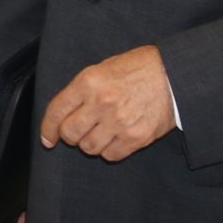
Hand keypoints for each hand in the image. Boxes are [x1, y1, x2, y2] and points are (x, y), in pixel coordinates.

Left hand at [40, 44, 175, 161]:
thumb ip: (83, 89)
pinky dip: (109, 151)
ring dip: (90, 144)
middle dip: (70, 136)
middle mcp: (101, 103)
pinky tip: (115, 140)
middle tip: (78, 132)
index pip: (57, 111)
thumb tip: (65, 112)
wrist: (175, 75)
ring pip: (89, 147)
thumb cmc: (139, 68)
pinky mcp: (136, 137)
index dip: (48, 128)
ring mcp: (119, 122)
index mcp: (89, 82)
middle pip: (70, 133)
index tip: (47, 138)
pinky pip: (111, 155)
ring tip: (100, 133)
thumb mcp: (104, 67)